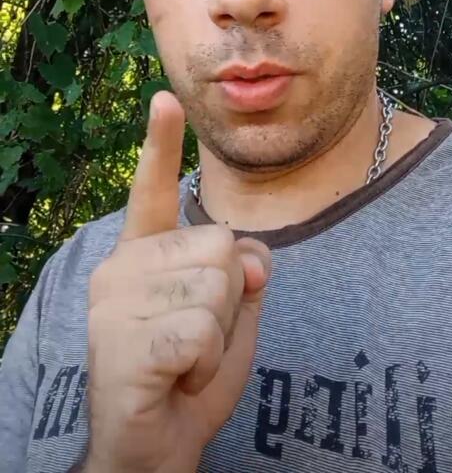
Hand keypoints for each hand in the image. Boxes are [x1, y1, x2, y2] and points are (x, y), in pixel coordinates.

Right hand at [84, 91, 271, 472]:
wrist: (156, 448)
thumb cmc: (191, 375)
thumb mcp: (232, 314)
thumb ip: (246, 272)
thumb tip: (252, 259)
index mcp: (144, 253)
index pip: (154, 189)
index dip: (161, 143)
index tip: (165, 98)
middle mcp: (120, 268)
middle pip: (221, 246)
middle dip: (230, 299)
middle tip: (197, 340)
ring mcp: (115, 306)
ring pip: (217, 288)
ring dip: (220, 335)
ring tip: (187, 362)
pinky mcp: (122, 346)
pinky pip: (202, 332)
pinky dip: (207, 364)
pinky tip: (178, 379)